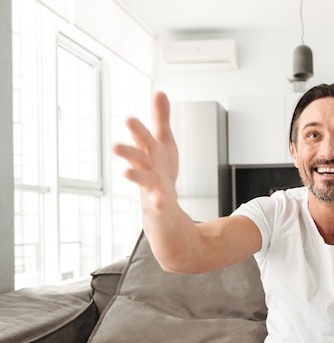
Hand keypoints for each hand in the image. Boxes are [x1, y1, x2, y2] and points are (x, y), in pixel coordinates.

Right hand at [113, 92, 178, 213]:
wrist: (162, 199)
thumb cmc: (161, 166)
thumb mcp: (163, 139)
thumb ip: (161, 118)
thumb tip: (160, 92)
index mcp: (148, 149)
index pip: (141, 136)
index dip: (136, 129)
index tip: (129, 119)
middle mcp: (146, 165)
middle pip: (135, 156)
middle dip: (126, 151)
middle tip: (115, 146)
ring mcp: (151, 182)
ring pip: (141, 178)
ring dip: (134, 175)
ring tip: (126, 173)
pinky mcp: (159, 198)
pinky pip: (158, 200)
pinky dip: (158, 202)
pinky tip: (160, 203)